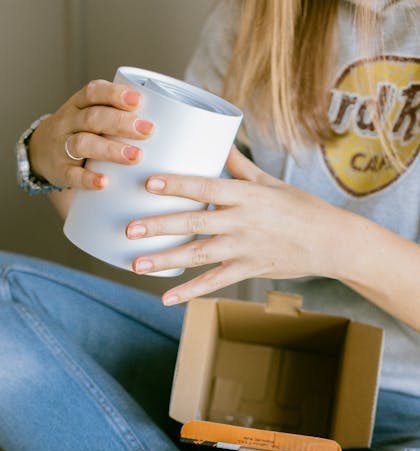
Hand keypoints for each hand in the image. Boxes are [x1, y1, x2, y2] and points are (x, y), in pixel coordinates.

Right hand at [28, 80, 154, 189]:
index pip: (94, 92)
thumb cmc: (79, 133)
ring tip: (136, 156)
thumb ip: (117, 115)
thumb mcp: (91, 117)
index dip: (115, 95)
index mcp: (78, 104)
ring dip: (111, 150)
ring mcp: (62, 147)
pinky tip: (105, 182)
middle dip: (122, 123)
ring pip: (84, 144)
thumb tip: (168, 121)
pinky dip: (89, 179)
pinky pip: (73, 175)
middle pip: (94, 118)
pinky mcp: (60, 171)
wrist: (39, 152)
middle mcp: (68, 122)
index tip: (138, 100)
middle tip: (148, 130)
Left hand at [127, 146, 340, 304]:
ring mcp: (244, 249)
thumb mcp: (271, 183)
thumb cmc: (301, 207)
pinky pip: (214, 283)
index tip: (149, 183)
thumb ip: (240, 166)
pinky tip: (167, 298)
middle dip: (160, 225)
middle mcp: (243, 222)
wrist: (331, 241)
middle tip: (130, 228)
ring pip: (199, 255)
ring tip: (136, 264)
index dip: (176, 185)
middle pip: (195, 222)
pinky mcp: (248, 270)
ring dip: (166, 259)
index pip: (205, 187)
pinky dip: (190, 292)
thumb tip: (220, 140)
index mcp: (247, 195)